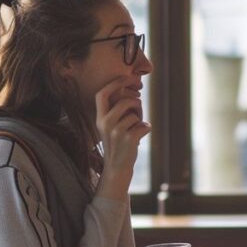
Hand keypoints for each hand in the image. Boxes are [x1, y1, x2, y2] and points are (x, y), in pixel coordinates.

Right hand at [94, 77, 149, 200]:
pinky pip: (145, 125)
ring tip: (135, 131)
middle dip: (136, 105)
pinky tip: (139, 139)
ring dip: (140, 121)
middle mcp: (105, 123)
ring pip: (136, 114)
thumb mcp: (112, 127)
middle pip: (125, 101)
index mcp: (99, 118)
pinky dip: (146, 129)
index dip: (114, 84)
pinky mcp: (129, 138)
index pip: (102, 94)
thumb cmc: (118, 144)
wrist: (117, 168)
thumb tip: (134, 95)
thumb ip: (118, 112)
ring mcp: (116, 131)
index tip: (126, 78)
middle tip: (137, 115)